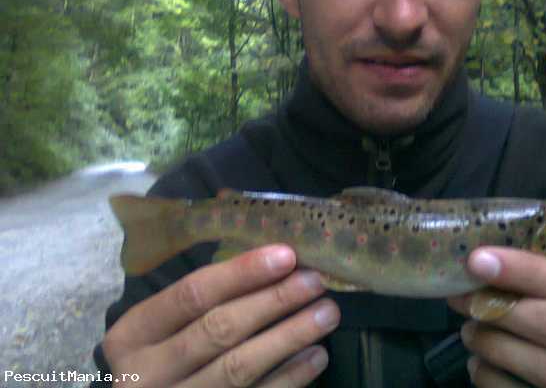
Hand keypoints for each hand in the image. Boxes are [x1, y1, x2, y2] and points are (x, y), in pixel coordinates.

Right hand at [102, 244, 339, 386]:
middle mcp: (150, 371)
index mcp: (134, 333)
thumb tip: (269, 258)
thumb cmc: (157, 355)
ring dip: (289, 337)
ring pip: (240, 367)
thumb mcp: (159, 325)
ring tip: (326, 313)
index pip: (192, 294)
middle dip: (273, 301)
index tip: (286, 255)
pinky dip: (290, 377)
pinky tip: (317, 355)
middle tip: (314, 281)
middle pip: (219, 329)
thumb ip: (200, 298)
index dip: (241, 273)